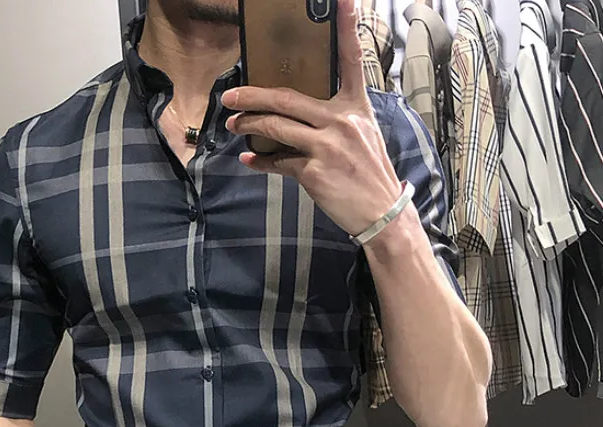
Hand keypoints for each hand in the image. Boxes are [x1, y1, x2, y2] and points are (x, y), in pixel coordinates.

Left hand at [221, 0, 400, 236]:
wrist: (382, 213)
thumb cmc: (370, 175)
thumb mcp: (363, 136)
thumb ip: (335, 120)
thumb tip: (297, 117)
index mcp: (357, 106)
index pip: (352, 60)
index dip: (346, 27)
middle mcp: (342, 121)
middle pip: (287, 99)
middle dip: (252, 97)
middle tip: (230, 97)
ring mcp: (327, 146)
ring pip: (276, 128)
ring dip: (249, 127)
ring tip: (233, 126)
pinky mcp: (315, 172)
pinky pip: (279, 162)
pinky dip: (261, 162)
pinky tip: (248, 160)